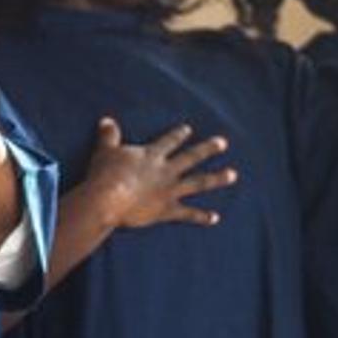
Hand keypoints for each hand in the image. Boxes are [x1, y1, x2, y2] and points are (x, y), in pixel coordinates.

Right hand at [80, 118, 236, 229]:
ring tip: (232, 175)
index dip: (179, 135)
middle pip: (191, 157)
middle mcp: (165, 171)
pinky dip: (201, 216)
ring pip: (198, 183)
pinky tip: (215, 217)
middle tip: (223, 143)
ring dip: (217, 179)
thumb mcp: (105, 150)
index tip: (189, 129)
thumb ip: (109, 135)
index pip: (169, 142)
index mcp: (151, 156)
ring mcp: (169, 191)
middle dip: (208, 149)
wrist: (108, 200)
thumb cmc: (104, 174)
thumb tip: (107, 120)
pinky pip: (187, 214)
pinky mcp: (166, 210)